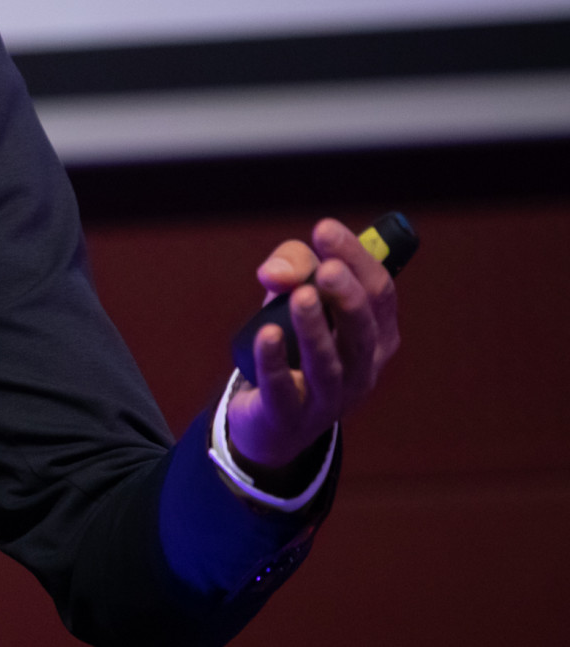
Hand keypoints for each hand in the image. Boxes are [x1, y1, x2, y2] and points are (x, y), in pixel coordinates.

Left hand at [225, 218, 401, 473]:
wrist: (272, 420)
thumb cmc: (294, 346)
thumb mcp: (295, 296)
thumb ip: (291, 267)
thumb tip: (277, 271)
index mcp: (375, 336)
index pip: (379, 295)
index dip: (357, 261)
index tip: (325, 229)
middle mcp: (361, 370)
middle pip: (363, 333)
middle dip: (347, 298)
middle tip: (327, 268)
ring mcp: (329, 400)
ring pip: (328, 365)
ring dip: (315, 329)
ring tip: (301, 296)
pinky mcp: (288, 417)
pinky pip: (283, 390)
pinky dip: (275, 361)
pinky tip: (268, 334)